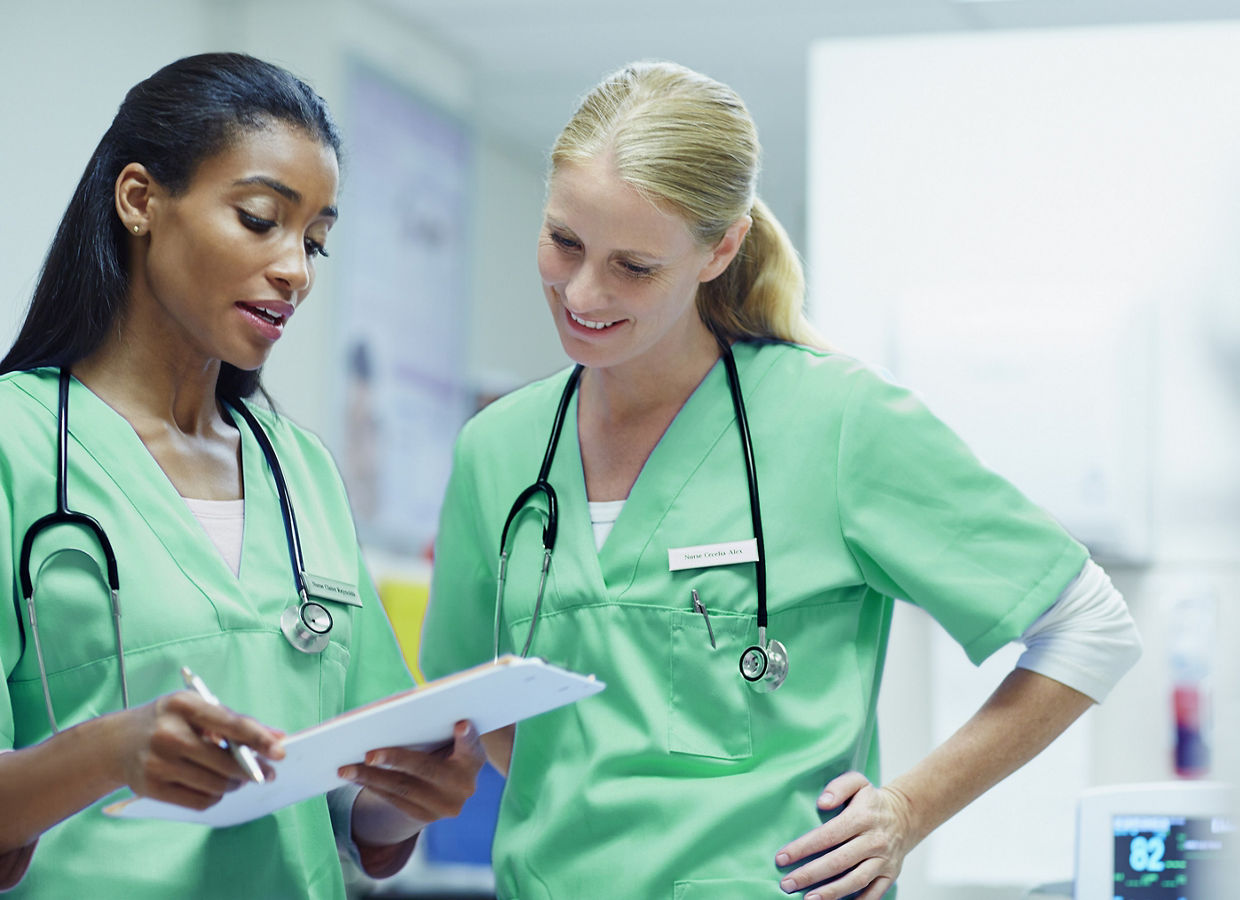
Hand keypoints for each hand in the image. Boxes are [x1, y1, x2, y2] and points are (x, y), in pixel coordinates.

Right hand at [110, 692, 284, 809]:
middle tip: (265, 773)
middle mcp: (168, 733)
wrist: (116, 743)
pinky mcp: (151, 788)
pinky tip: (214, 787)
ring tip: (236, 778)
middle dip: (252, 770)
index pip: (231, 724)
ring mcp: (157, 763)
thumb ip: (236, 722)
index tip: (280, 751)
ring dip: (234, 784)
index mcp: (184, 705)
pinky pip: (199, 801)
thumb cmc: (168, 721)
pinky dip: (215, 797)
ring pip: (216, 785)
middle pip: (226, 762)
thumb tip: (278, 738)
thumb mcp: (197, 709)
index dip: (259, 739)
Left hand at [341, 720, 485, 846]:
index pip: (472, 745)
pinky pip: (394, 800)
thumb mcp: (447, 735)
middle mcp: (464, 785)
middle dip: (395, 760)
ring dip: (370, 777)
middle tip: (370, 754)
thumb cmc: (444, 745)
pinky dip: (372, 787)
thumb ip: (435, 723)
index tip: (460, 724)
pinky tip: (354, 777)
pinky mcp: (425, 816)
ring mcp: (445, 805)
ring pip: (402, 788)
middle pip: (426, 768)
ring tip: (346, 768)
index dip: (467, 736)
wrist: (449, 785)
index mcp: (473, 758)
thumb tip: (393, 708)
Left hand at [774, 771, 914, 899]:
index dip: (803, 847)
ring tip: (808, 899)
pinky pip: (873, 894)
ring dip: (831, 893)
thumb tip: (821, 802)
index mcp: (862, 817)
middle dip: (810, 874)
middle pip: (838, 862)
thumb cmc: (871, 801)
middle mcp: (874, 841)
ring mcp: (883, 860)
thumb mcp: (857, 782)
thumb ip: (838, 787)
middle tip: (787, 883)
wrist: (905, 816)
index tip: (782, 858)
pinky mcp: (890, 875)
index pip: (828, 835)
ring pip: (855, 880)